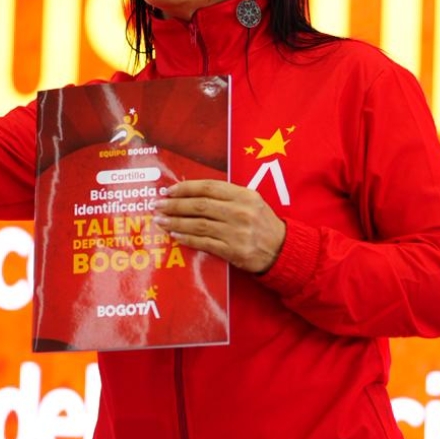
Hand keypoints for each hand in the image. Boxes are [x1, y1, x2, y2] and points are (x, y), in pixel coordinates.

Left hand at [154, 180, 286, 273]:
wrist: (282, 250)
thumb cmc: (262, 224)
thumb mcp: (251, 202)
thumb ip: (227, 196)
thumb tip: (192, 194)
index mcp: (244, 195)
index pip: (209, 187)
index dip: (186, 188)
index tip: (169, 190)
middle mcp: (240, 212)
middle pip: (200, 205)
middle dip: (175, 205)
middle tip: (158, 205)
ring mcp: (236, 232)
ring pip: (199, 224)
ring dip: (176, 222)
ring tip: (160, 221)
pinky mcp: (233, 251)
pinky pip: (204, 243)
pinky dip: (187, 238)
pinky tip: (175, 235)